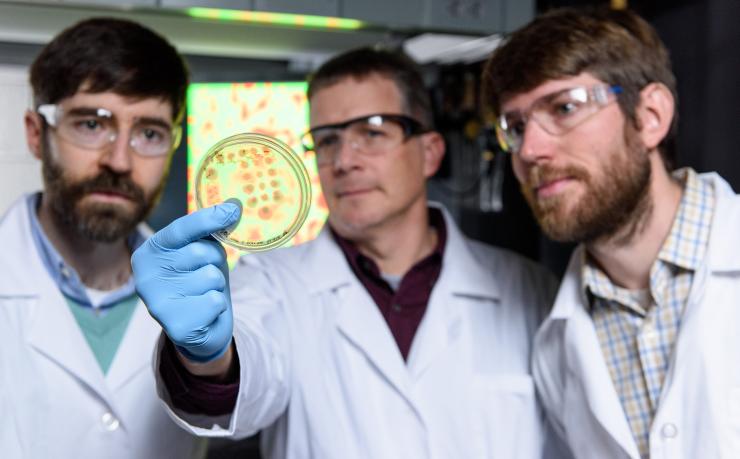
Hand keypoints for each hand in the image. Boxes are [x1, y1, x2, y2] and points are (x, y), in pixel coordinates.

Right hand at [132, 202, 240, 362]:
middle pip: (200, 252)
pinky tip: (205, 313)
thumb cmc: (198, 281)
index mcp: (149, 253)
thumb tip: (232, 207)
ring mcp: (157, 303)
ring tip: (204, 294)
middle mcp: (145, 276)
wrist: (200, 327)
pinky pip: (214, 301)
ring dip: (217, 285)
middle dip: (214, 261)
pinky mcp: (175, 325)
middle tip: (206, 275)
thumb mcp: (202, 252)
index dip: (207, 219)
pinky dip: (218, 306)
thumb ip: (211, 230)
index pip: (180, 229)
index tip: (231, 211)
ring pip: (210, 277)